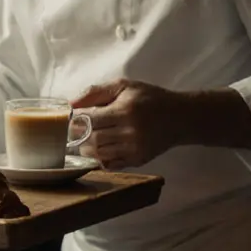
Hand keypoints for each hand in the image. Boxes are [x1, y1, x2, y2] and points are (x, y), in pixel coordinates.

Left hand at [70, 79, 189, 170]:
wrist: (179, 117)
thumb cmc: (149, 98)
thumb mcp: (124, 86)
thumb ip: (95, 92)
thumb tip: (70, 104)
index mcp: (125, 111)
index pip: (89, 120)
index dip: (77, 120)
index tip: (74, 117)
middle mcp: (130, 132)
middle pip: (92, 139)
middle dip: (80, 134)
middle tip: (78, 129)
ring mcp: (134, 149)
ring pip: (99, 154)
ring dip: (88, 147)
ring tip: (89, 138)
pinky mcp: (138, 160)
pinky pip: (110, 164)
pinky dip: (100, 158)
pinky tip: (102, 148)